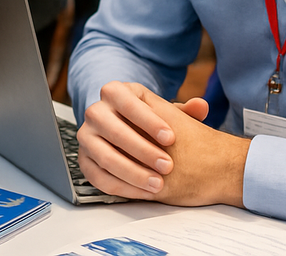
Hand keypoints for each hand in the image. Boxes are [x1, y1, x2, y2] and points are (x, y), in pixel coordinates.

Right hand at [76, 81, 248, 206]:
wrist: (130, 136)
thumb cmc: (150, 124)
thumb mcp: (166, 114)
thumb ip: (185, 111)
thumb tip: (201, 106)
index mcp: (113, 93)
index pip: (126, 102)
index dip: (148, 120)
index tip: (171, 138)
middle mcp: (95, 112)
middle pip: (113, 130)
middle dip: (142, 150)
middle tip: (167, 165)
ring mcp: (87, 137)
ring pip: (105, 156)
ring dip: (133, 172)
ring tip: (158, 183)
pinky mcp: (84, 161)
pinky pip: (98, 177)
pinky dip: (123, 187)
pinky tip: (144, 192)